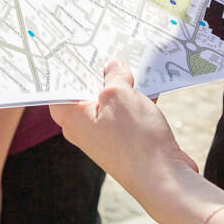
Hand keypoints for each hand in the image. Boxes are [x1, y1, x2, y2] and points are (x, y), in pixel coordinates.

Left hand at [51, 61, 202, 217]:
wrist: (164, 180)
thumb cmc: (135, 140)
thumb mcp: (121, 94)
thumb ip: (114, 75)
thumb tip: (114, 67)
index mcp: (70, 117)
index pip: (59, 84)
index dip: (68, 63)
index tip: (75, 44)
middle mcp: (82, 128)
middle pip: (86, 90)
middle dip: (100, 70)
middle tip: (110, 49)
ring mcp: (104, 136)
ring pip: (109, 101)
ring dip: (123, 85)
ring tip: (135, 65)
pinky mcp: (124, 142)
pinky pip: (126, 114)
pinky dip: (136, 100)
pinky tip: (150, 88)